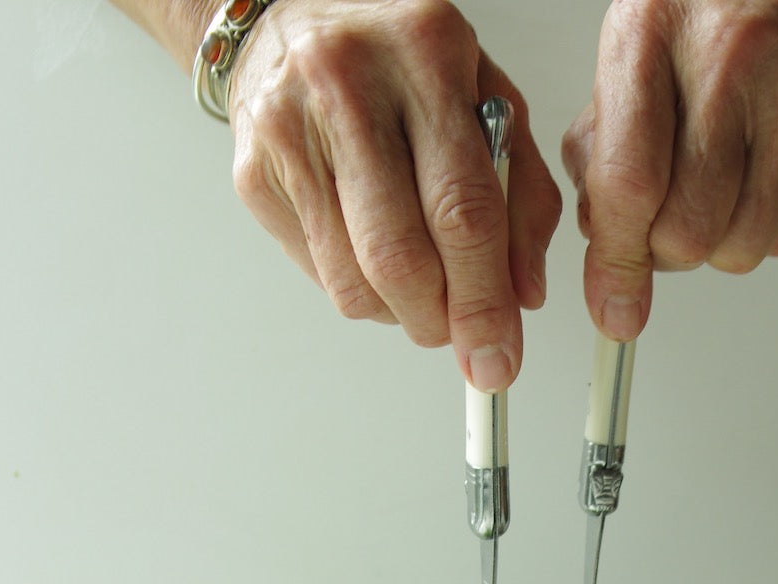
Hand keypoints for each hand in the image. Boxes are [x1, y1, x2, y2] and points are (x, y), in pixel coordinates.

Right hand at [228, 0, 561, 388]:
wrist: (291, 13)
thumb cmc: (401, 61)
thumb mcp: (487, 99)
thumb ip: (521, 193)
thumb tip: (523, 292)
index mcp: (424, 56)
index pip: (461, 210)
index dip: (483, 302)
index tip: (500, 355)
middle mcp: (348, 88)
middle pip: (400, 259)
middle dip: (441, 322)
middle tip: (462, 337)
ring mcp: (290, 133)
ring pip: (355, 283)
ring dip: (402, 315)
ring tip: (423, 292)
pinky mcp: (254, 174)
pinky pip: (321, 276)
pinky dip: (363, 293)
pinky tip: (377, 259)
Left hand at [563, 0, 777, 339]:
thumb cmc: (731, 2)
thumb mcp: (644, 39)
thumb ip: (606, 134)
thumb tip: (597, 230)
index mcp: (655, 34)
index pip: (628, 184)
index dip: (616, 264)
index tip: (612, 306)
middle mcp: (728, 62)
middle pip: (686, 234)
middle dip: (665, 253)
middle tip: (664, 225)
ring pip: (738, 247)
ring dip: (717, 245)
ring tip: (716, 191)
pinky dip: (762, 227)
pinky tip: (759, 175)